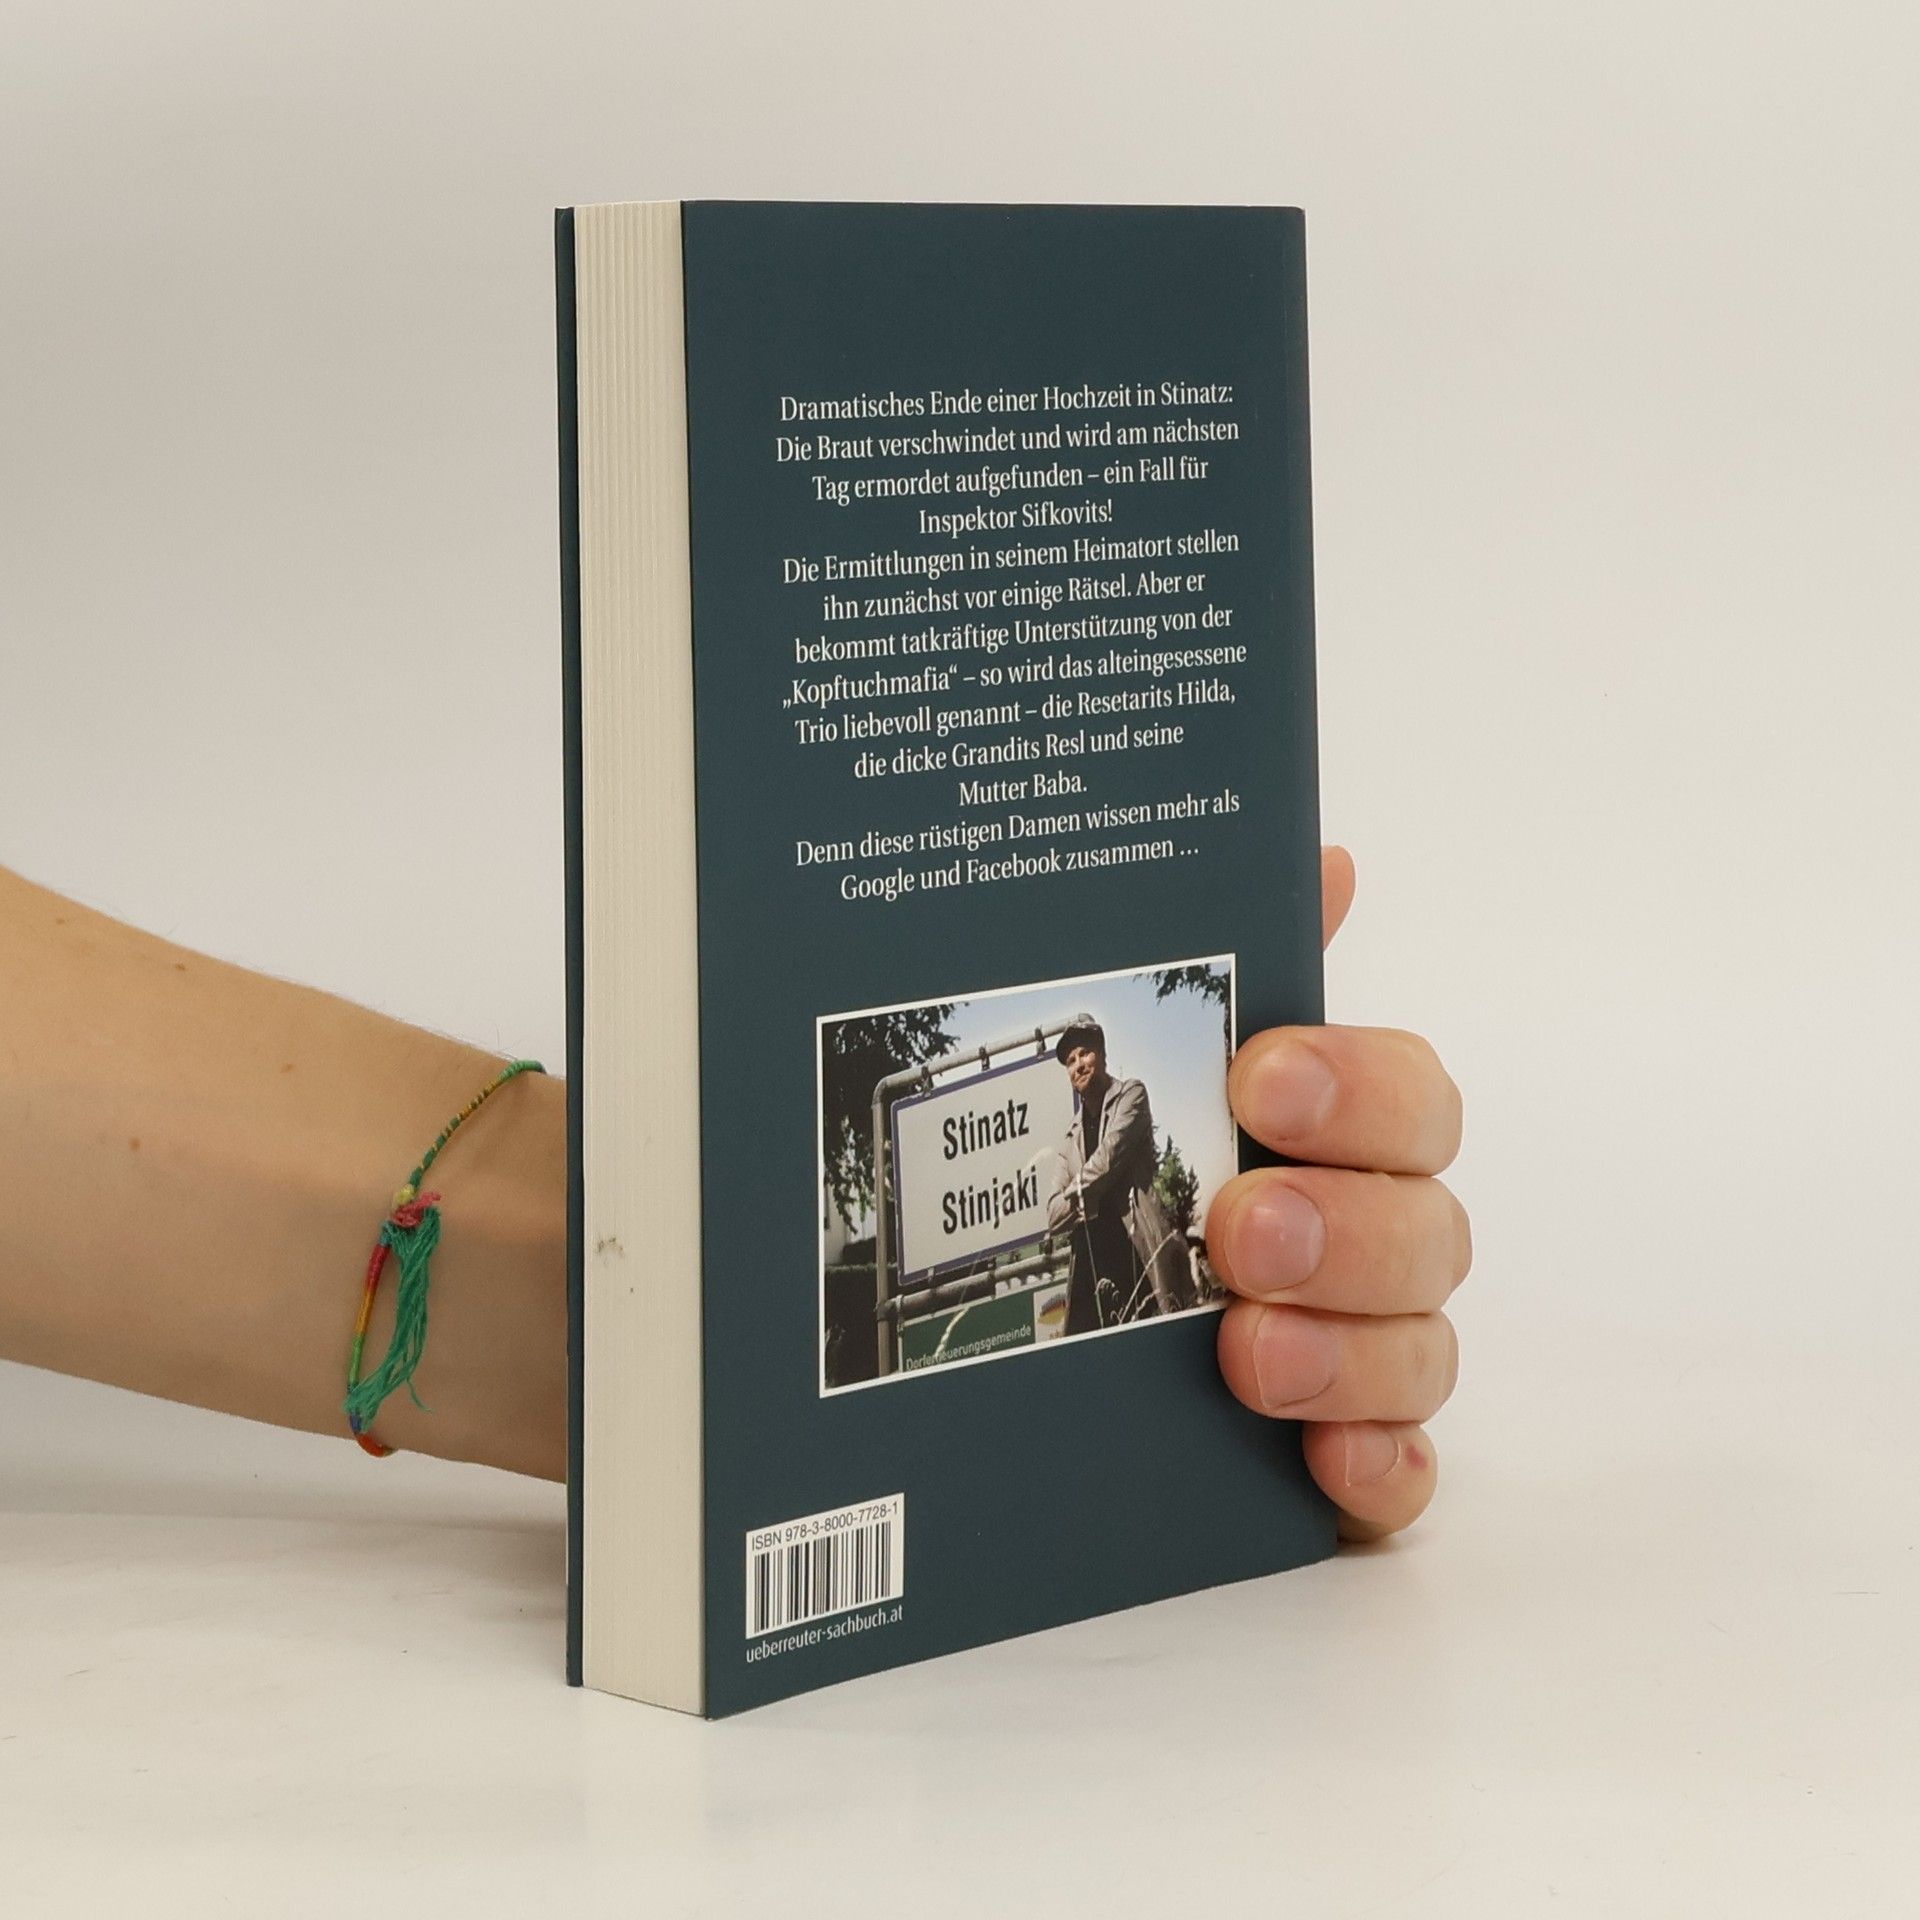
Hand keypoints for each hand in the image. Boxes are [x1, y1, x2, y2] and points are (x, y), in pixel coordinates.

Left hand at [1206, 848, 1467, 1539]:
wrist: (1059, 1337)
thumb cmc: (1142, 1169)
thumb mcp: (1160, 1062)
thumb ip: (1236, 965)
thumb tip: (1324, 858)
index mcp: (1339, 1136)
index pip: (1409, 1097)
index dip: (1358, 1086)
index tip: (1263, 1081)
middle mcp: (1373, 1238)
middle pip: (1431, 1228)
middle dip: (1346, 1227)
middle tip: (1241, 1234)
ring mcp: (1367, 1351)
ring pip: (1423, 1350)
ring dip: (1349, 1350)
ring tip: (1248, 1353)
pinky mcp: (1348, 1455)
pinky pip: (1405, 1475)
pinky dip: (1379, 1469)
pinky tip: (1328, 1465)